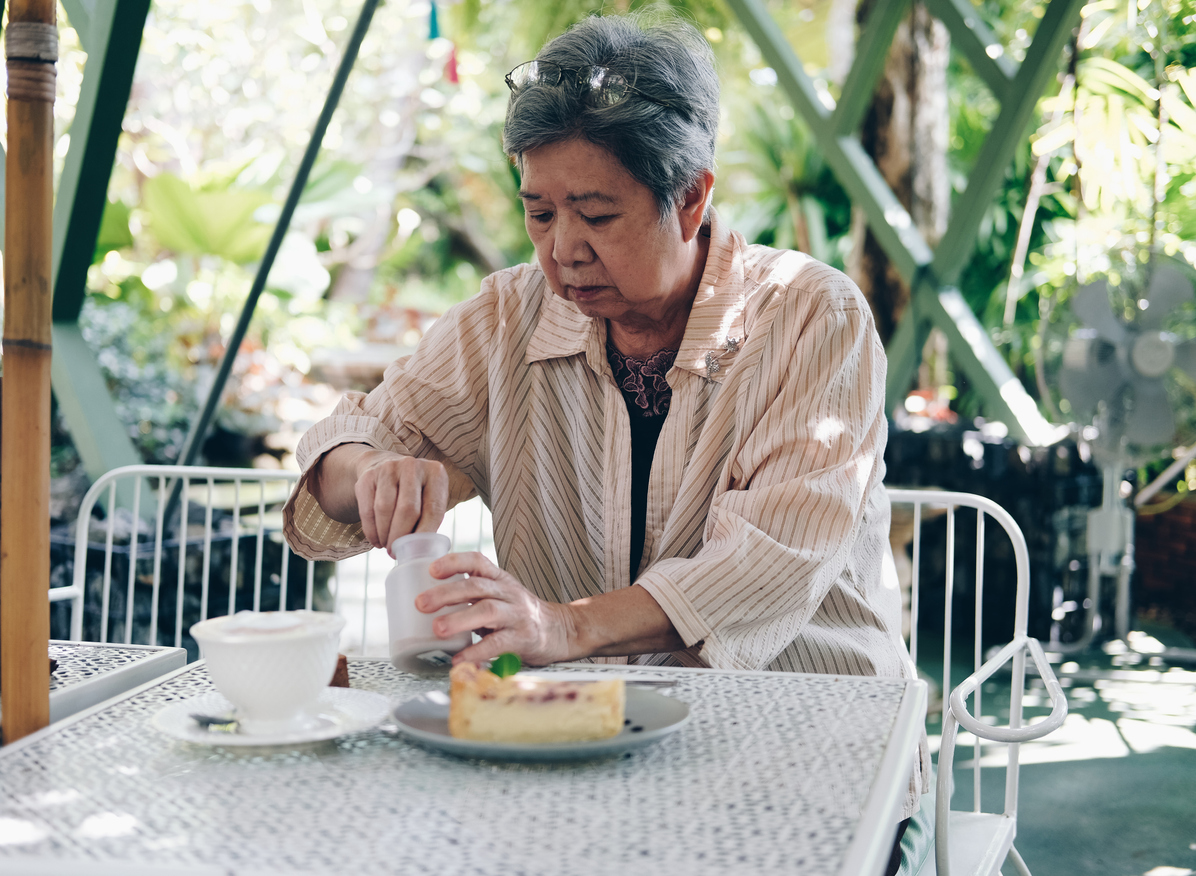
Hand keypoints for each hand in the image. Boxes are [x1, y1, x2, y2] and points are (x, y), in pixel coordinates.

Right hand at [351, 449, 448, 553]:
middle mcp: (412, 466)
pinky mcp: (367, 477)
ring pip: (384, 510)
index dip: (424, 535)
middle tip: (397, 552)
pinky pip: (367, 510)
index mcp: (435, 472)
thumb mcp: (429, 497)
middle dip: (401, 537)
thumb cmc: (414, 491)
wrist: (383, 465)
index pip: (433, 509)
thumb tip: (422, 551)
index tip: (417, 551)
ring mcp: (388, 468)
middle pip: (407, 510)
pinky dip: (371, 531)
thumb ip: (430, 520)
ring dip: (385, 535)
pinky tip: (376, 540)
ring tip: (387, 546)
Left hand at [415, 552, 577, 665]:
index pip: (477, 561)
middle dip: (446, 593)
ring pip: (488, 610)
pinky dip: (476, 651)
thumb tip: (430, 605)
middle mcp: (509, 593)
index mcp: (500, 580)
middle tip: (421, 603)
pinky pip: (498, 643)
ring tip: (437, 629)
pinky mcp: (523, 639)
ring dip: (460, 619)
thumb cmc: (520, 615)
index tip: (431, 569)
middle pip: (477, 586)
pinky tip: (459, 659)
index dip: (454, 562)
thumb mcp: (500, 596)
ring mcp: (517, 615)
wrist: (561, 630)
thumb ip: (473, 596)